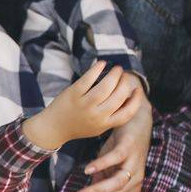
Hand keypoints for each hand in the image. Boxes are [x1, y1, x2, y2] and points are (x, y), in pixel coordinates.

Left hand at [25, 61, 144, 151]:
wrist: (52, 128)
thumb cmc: (78, 125)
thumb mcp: (97, 126)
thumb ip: (112, 116)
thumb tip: (129, 97)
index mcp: (104, 124)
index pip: (128, 112)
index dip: (136, 100)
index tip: (138, 90)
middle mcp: (96, 115)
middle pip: (119, 96)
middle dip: (125, 83)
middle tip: (124, 75)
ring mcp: (84, 104)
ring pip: (106, 86)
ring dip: (114, 74)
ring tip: (117, 69)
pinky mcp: (73, 95)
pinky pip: (88, 79)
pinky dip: (97, 69)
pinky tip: (102, 63)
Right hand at [63, 96, 152, 191]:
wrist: (135, 118)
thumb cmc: (120, 146)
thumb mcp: (107, 169)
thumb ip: (99, 184)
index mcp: (130, 188)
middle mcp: (135, 179)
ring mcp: (134, 163)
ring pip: (115, 184)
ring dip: (95, 191)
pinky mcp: (130, 147)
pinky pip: (116, 159)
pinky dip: (101, 165)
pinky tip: (86, 170)